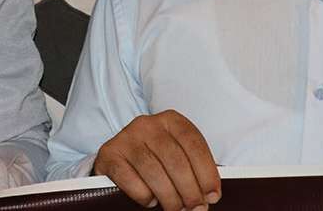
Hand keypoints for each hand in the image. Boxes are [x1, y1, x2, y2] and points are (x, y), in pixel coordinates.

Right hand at [94, 110, 220, 210]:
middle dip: (189, 191)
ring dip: (169, 197)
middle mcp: (147, 124)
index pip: (193, 144)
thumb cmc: (156, 159)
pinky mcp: (110, 154)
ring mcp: (126, 137)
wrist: (120, 157)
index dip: (206, 173)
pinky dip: (145, 196)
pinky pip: (131, 180)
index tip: (212, 195)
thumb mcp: (178, 155)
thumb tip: (209, 195)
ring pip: (154, 172)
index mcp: (170, 120)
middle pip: (175, 160)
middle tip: (194, 208)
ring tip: (175, 208)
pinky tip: (151, 200)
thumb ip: (193, 169)